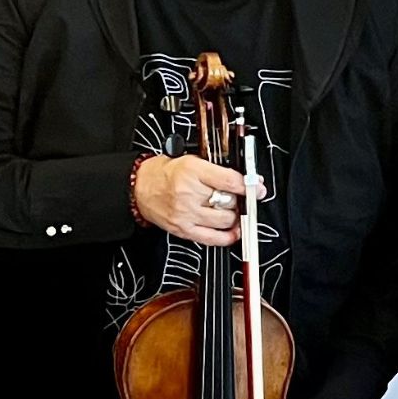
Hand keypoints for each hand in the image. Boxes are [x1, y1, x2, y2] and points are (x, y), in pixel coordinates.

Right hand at [136, 154, 261, 248]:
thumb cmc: (166, 173)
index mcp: (192, 171)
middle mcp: (189, 193)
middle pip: (230, 202)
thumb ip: (217, 169)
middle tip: (241, 198)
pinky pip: (213, 238)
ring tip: (231, 210)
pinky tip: (233, 231)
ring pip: (226, 220)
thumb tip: (244, 180)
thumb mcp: (192, 160)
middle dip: (240, 200)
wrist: (140, 187)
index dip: (249, 185)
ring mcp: (186, 213)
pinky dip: (228, 236)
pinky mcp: (184, 229)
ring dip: (234, 217)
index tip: (257, 187)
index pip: (229, 180)